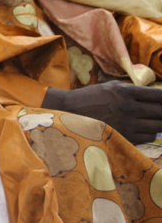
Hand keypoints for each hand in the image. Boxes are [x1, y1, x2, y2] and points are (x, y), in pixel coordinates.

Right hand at [43, 80, 161, 143]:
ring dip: (159, 123)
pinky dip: (150, 132)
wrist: (69, 112)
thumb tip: (154, 96)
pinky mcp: (124, 137)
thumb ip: (133, 90)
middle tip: (160, 111)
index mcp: (126, 91)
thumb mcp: (111, 86)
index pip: (159, 95)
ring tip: (155, 119)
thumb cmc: (91, 97)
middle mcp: (128, 107)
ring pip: (158, 126)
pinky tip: (142, 127)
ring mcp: (127, 123)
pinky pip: (149, 136)